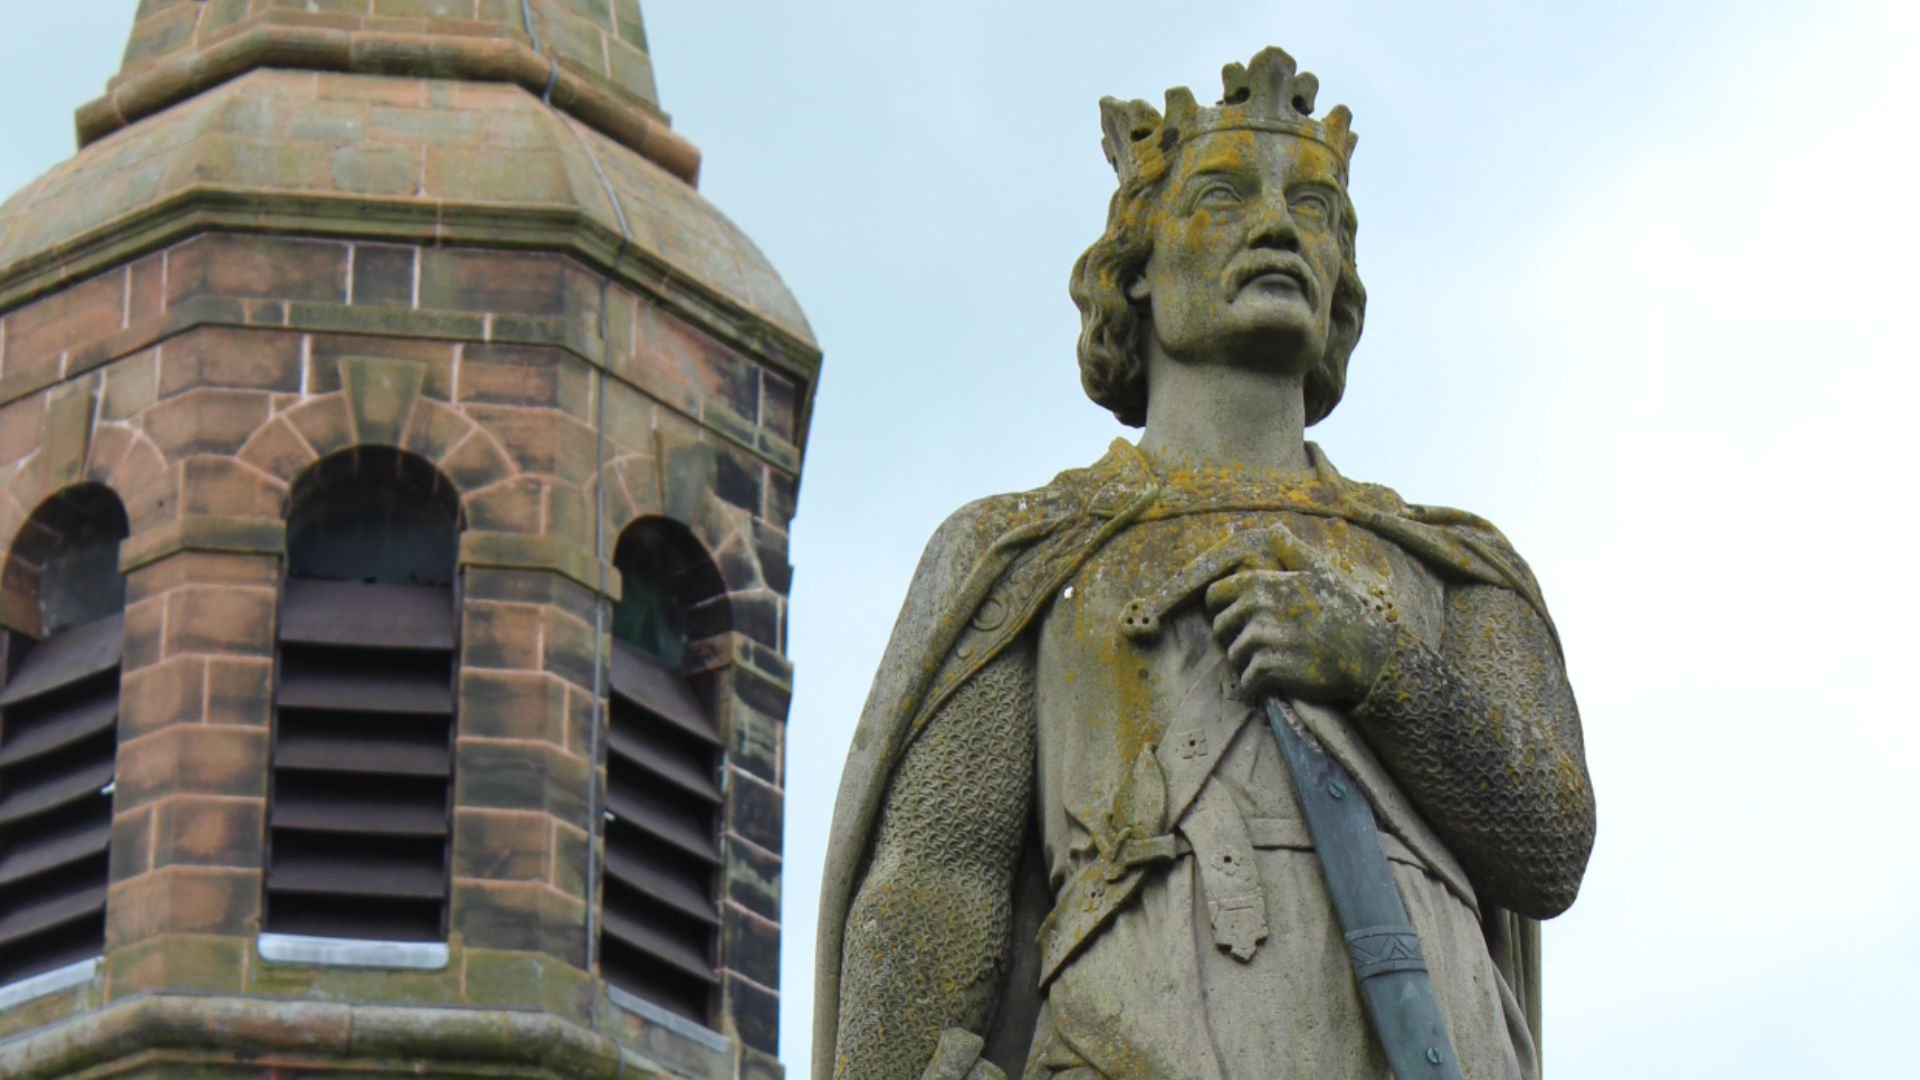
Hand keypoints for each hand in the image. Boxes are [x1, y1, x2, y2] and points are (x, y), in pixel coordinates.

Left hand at [1202, 525, 1399, 703]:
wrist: (1367, 655)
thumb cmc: (1344, 612)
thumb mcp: (1321, 572)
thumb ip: (1292, 551)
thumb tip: (1275, 528)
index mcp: (1263, 583)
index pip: (1215, 594)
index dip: (1220, 608)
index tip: (1235, 619)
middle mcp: (1258, 607)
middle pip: (1221, 628)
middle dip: (1235, 638)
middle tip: (1261, 645)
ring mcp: (1264, 638)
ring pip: (1234, 656)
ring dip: (1248, 663)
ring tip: (1275, 661)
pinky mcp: (1270, 667)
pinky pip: (1246, 681)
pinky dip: (1256, 686)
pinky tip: (1275, 681)